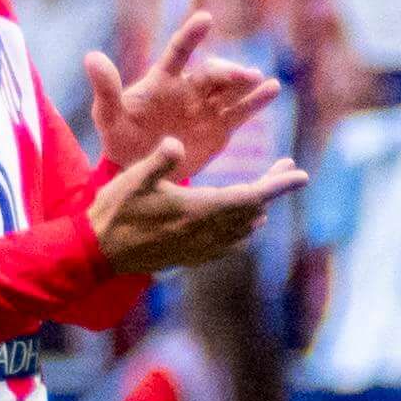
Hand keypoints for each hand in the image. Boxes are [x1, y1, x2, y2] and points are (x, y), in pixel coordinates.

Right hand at [86, 136, 307, 274]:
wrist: (99, 252)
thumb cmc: (115, 211)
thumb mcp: (134, 178)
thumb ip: (159, 160)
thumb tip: (176, 143)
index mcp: (199, 210)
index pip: (251, 196)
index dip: (278, 185)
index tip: (301, 174)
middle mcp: (207, 232)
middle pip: (253, 210)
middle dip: (272, 188)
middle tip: (286, 169)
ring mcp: (201, 247)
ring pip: (244, 228)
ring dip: (258, 208)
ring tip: (265, 190)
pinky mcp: (191, 256)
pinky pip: (229, 243)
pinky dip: (242, 228)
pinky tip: (241, 221)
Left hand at [89, 10, 277, 183]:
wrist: (139, 169)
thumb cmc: (120, 137)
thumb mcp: (108, 116)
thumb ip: (105, 88)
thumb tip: (91, 57)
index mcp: (163, 81)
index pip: (179, 52)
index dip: (191, 36)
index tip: (206, 19)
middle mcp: (189, 89)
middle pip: (212, 74)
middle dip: (228, 72)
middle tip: (243, 75)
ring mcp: (207, 108)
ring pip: (231, 91)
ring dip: (247, 85)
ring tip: (262, 82)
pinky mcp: (220, 129)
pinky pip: (241, 113)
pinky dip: (257, 102)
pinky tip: (272, 91)